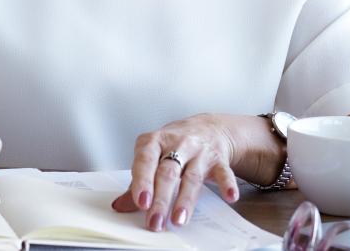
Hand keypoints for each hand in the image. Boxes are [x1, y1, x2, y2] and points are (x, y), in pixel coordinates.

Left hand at [110, 114, 240, 230]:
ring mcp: (199, 151)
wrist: (208, 127)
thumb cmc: (174, 145)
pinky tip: (229, 196)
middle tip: (155, 221)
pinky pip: (224, 172)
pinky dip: (227, 184)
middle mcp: (178, 144)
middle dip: (161, 199)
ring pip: (192, 177)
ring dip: (186, 200)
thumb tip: (120, 205)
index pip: (146, 161)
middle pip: (168, 173)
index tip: (141, 201)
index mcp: (155, 142)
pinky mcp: (218, 159)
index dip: (142, 181)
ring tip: (179, 219)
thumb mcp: (152, 156)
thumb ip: (137, 181)